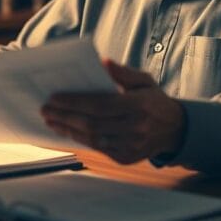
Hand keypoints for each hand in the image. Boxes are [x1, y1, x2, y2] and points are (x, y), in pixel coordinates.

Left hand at [41, 59, 185, 163]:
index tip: (54, 98)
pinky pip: (98, 148)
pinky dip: (80, 139)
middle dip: (64, 116)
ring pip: (92, 139)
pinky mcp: (126, 158)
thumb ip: (123, 72)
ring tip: (51, 120)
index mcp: (139, 106)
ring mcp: (131, 146)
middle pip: (92, 123)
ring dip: (68, 130)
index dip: (75, 102)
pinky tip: (67, 130)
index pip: (100, 105)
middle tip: (45, 109)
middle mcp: (135, 128)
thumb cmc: (154, 101)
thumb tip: (102, 63)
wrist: (175, 130)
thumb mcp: (144, 81)